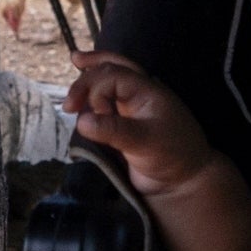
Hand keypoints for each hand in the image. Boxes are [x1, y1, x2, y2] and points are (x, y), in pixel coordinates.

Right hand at [63, 54, 221, 201]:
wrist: (182, 180)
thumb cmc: (172, 156)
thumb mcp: (144, 142)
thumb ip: (113, 130)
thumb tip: (81, 120)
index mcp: (147, 90)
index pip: (112, 75)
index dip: (94, 89)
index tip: (84, 114)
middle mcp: (137, 93)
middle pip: (108, 69)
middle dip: (86, 80)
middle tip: (68, 104)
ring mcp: (130, 106)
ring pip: (106, 82)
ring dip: (87, 84)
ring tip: (72, 97)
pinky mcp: (123, 122)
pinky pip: (105, 102)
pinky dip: (91, 99)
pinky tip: (81, 102)